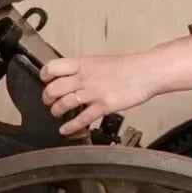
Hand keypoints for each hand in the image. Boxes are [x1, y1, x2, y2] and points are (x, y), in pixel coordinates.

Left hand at [41, 52, 161, 137]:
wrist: (146, 72)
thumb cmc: (126, 67)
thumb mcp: (99, 62)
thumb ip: (83, 70)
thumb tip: (69, 78)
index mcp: (83, 64)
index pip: (53, 67)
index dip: (45, 76)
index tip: (45, 81)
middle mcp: (85, 78)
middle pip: (54, 88)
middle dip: (47, 98)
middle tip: (48, 101)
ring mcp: (94, 92)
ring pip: (65, 104)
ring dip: (56, 111)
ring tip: (56, 113)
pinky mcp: (104, 106)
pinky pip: (82, 119)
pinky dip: (70, 126)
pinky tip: (64, 130)